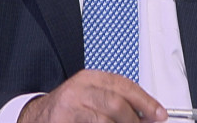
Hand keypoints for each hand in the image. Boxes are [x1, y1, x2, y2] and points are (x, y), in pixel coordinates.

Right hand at [17, 69, 166, 122]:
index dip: (146, 101)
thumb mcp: (92, 96)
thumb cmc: (69, 109)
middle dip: (135, 120)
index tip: (159, 114)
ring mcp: (68, 109)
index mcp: (89, 78)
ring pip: (105, 121)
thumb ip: (118, 100)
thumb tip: (149, 114)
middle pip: (116, 104)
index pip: (124, 86)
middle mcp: (77, 90)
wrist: (37, 118)